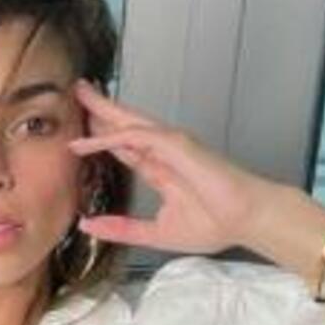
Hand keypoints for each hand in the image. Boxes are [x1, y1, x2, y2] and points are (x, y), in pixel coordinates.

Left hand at [68, 78, 276, 254]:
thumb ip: (120, 228)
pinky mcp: (177, 145)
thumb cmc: (216, 224)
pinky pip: (136, 137)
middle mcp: (164, 152)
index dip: (101, 134)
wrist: (246, 221)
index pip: (124, 145)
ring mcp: (171, 145)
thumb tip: (89, 225)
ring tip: (82, 93)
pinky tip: (87, 142)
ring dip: (104, 108)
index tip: (79, 129)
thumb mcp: (153, 232)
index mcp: (160, 169)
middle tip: (78, 92)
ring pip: (130, 121)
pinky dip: (110, 137)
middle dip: (101, 108)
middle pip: (125, 124)